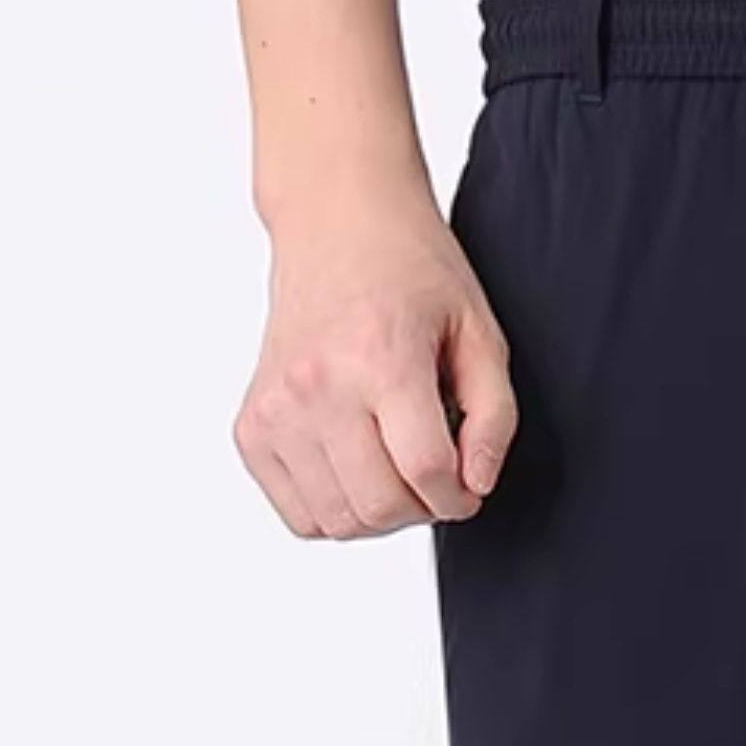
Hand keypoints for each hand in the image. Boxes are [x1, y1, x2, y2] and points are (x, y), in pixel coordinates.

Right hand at [236, 183, 516, 540]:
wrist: (335, 223)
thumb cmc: (409, 271)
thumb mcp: (479, 331)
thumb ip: (494, 416)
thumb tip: (475, 484)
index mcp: (381, 358)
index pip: (426, 472)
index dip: (459, 497)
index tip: (466, 486)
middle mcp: (318, 385)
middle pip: (379, 507)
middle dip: (421, 508)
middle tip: (432, 473)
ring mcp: (277, 409)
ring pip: (337, 522)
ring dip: (377, 514)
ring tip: (392, 466)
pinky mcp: (251, 427)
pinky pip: (298, 514)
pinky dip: (332, 508)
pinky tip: (353, 465)